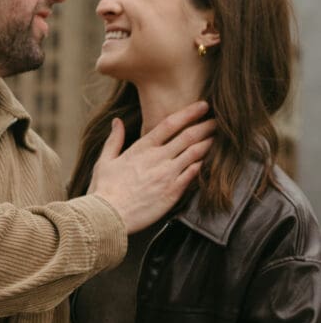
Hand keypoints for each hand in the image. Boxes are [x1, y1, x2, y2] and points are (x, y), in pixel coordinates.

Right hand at [89, 101, 215, 232]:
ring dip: (209, 144)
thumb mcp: (105, 161)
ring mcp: (167, 175)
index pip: (170, 123)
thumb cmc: (103, 191)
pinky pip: (194, 175)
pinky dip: (204, 166)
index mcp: (142, 148)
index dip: (190, 112)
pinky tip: (211, 162)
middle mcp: (158, 158)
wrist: (107, 217)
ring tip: (219, 138)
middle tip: (218, 121)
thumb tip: (117, 121)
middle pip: (188, 136)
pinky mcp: (173, 192)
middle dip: (206, 126)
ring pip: (195, 153)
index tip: (203, 106)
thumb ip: (114, 140)